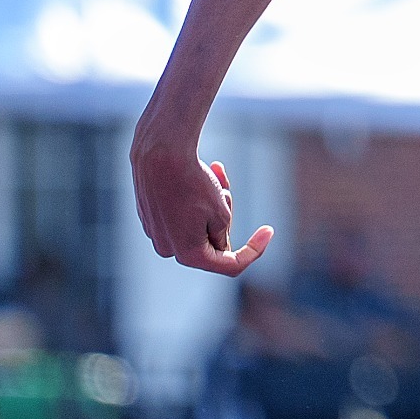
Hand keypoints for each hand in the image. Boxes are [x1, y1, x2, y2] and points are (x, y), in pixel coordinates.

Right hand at [130, 132, 271, 277]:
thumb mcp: (220, 213)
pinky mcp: (150, 215)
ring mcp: (156, 232)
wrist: (159, 153)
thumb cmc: (192, 184)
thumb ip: (222, 235)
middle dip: (225, 218)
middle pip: (213, 241)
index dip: (254, 250)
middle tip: (227, 192)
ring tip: (215, 174)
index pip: (230, 265)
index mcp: (188, 255)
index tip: (269, 231)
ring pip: (198, 224)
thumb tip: (219, 247)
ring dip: (213, 204)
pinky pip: (181, 213)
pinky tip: (204, 172)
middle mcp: (168, 248)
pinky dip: (195, 198)